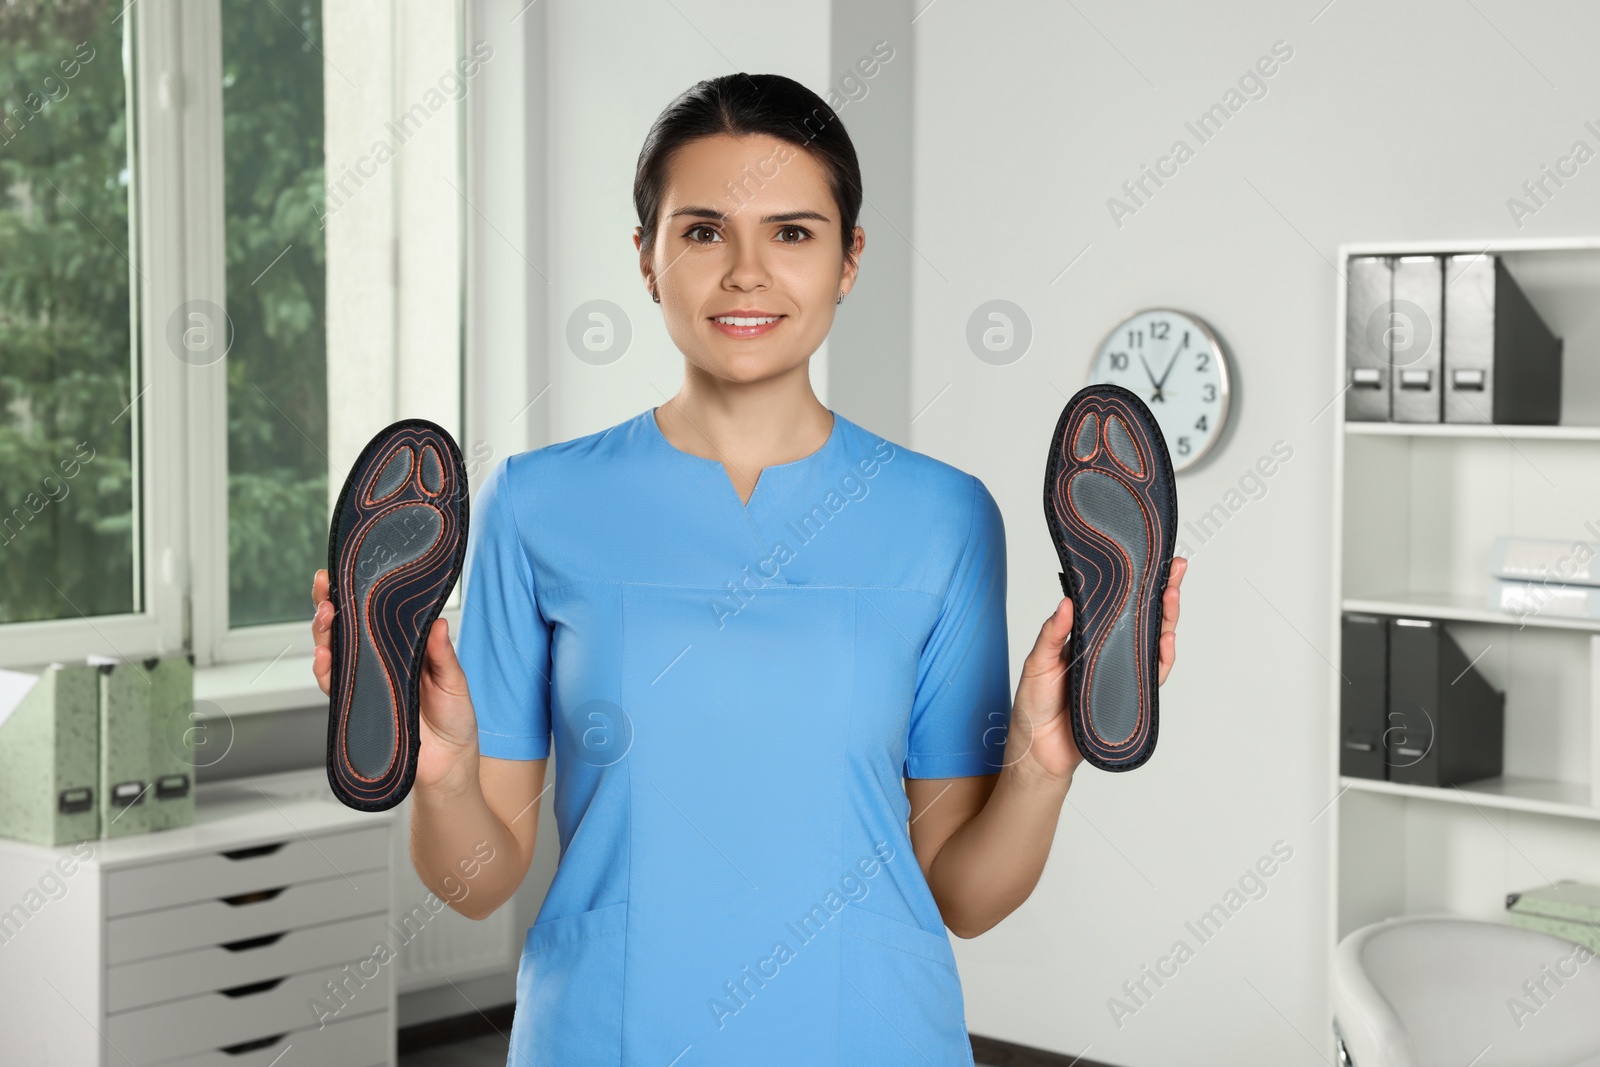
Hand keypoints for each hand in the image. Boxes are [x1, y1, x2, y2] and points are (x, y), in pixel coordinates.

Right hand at [311, 569, 481, 793]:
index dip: (357, 594)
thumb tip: (438, 622)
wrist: (449, 767)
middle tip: (327, 586)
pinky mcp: (358, 709)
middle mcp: (378, 663)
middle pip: (346, 629)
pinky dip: (327, 671)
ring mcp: (366, 685)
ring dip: (325, 632)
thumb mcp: (455, 682)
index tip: (348, 571)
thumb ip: (443, 655)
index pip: (374, 615)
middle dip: (331, 604)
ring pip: (335, 653)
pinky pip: (336, 688)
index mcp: (402, 648)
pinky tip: (325, 655)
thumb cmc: (454, 721)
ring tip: (326, 615)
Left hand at [1005, 556, 1187, 784]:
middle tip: (1175, 569)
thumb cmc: (1034, 705)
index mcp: (1087, 638)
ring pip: (1153, 643)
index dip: (1135, 584)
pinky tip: (1166, 640)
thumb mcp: (1037, 663)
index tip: (1151, 561)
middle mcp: (1109, 653)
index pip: (1117, 605)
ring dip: (1166, 620)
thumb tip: (1067, 602)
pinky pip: (1152, 676)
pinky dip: (1162, 659)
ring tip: (1171, 595)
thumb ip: (1052, 635)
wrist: (1039, 751)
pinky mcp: (1129, 697)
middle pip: (1143, 619)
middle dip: (1162, 593)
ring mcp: (1121, 674)